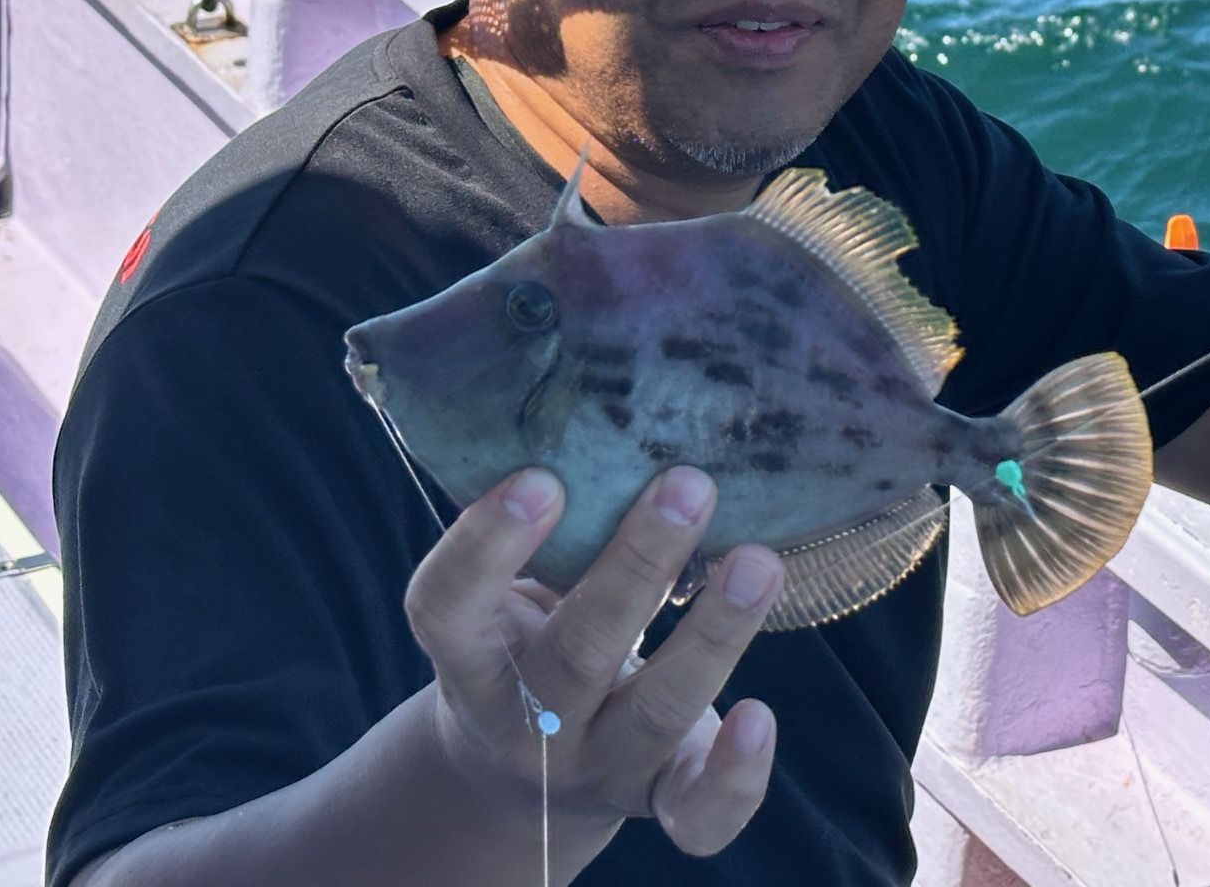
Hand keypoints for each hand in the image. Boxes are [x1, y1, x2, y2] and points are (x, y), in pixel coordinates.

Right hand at [404, 465, 784, 878]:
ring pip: (653, 714)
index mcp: (472, 660)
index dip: (484, 550)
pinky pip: (697, 813)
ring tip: (758, 561)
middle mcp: (528, 724)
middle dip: (633, 568)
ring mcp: (598, 767)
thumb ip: (534, 532)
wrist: (521, 777)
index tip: (538, 479)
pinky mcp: (660, 798)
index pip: (448, 611)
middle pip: (575, 656)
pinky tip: (762, 716)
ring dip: (712, 635)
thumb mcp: (506, 596)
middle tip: (687, 484)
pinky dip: (736, 775)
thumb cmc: (528, 636)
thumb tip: (595, 397)